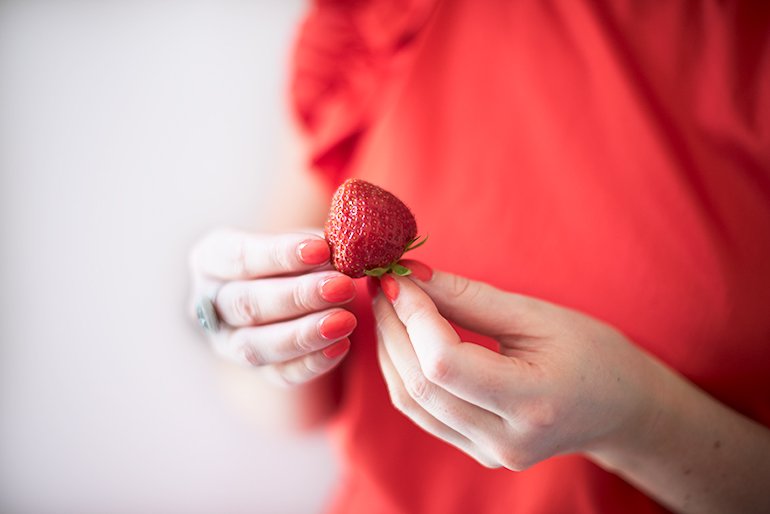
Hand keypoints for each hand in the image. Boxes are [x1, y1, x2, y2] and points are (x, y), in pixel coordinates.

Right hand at [189, 228, 356, 385]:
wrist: (304, 292)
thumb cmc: (300, 256)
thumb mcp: (303, 241)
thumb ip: (315, 245)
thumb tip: (341, 248)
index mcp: (211, 260)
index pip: (238, 257)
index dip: (279, 255)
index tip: (322, 249)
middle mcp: (211, 305)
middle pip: (246, 305)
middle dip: (297, 296)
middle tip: (342, 286)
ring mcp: (229, 344)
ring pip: (255, 347)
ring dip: (302, 334)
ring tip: (345, 321)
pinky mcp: (258, 371)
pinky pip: (280, 374)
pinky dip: (311, 363)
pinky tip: (341, 346)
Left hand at [373, 261, 659, 469]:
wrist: (622, 408)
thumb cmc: (593, 353)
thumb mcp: (537, 316)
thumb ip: (471, 298)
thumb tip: (412, 277)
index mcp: (532, 403)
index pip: (445, 363)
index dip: (413, 315)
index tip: (398, 276)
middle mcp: (506, 440)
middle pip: (420, 385)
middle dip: (393, 327)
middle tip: (383, 283)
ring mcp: (489, 452)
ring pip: (412, 402)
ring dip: (390, 349)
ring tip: (388, 305)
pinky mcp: (478, 451)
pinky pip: (423, 412)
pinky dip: (404, 372)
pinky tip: (403, 338)